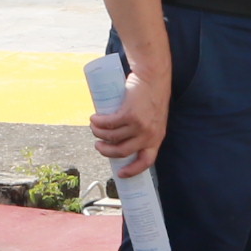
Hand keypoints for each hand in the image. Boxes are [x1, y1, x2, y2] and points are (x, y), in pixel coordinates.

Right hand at [91, 59, 170, 176]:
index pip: (146, 161)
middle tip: (98, 145)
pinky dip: (98, 123)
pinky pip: (109, 124)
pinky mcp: (129, 114)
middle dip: (106, 151)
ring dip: (98, 134)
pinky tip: (94, 119)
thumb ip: (144, 129)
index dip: (133, 170)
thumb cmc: (151, 95)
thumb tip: (123, 139)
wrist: (153, 76)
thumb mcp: (153, 117)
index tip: (121, 174)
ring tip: (94, 127)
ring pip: (112, 137)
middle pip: (122, 152)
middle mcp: (148, 134)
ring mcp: (139, 125)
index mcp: (156, 138)